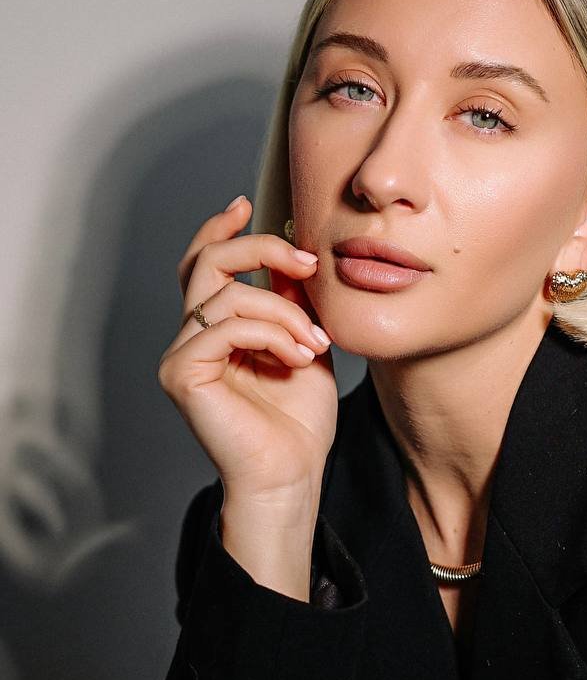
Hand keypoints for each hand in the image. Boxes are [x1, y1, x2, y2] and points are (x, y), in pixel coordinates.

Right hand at [157, 197, 336, 501]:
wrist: (292, 474)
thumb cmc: (298, 422)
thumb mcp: (304, 343)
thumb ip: (292, 300)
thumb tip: (292, 250)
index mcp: (217, 329)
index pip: (205, 265)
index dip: (220, 230)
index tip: (248, 205)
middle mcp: (192, 338)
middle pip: (207, 263)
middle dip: (260, 249)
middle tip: (306, 262)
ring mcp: (182, 356)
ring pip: (228, 296)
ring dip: (283, 313)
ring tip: (312, 344)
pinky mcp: (181, 375)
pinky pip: (224, 327)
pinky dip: (270, 334)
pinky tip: (297, 358)